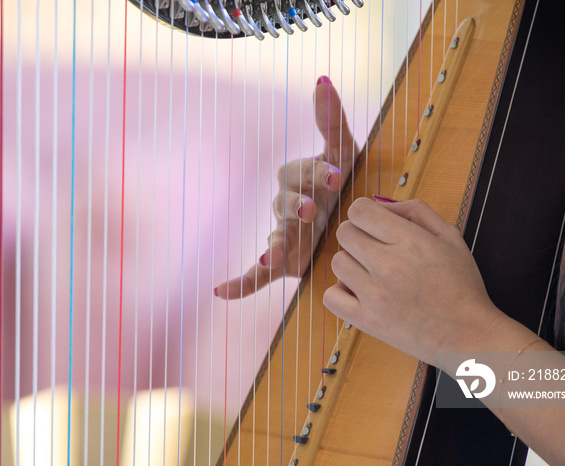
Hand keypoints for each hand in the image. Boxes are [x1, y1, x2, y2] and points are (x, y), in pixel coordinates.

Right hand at [215, 77, 357, 298]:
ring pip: (275, 236)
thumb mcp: (343, 150)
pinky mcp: (281, 260)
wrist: (340, 219)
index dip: (318, 173)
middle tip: (311, 210)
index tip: (336, 174)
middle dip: (297, 206)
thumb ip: (331, 119)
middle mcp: (286, 204)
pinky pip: (257, 274)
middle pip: (286, 203)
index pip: (304, 172)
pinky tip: (221, 291)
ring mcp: (282, 232)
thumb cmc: (339, 181)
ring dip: (274, 245)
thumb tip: (321, 78)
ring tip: (272, 256)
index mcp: (299, 178)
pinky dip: (241, 283)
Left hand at [324, 198, 503, 364]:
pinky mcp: (366, 321)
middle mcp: (388, 265)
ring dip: (351, 263)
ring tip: (372, 273)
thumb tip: (382, 205)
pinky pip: (330, 297)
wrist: (468, 335)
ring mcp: (373, 295)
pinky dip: (340, 292)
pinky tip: (360, 292)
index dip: (365, 213)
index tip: (375, 225)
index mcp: (409, 241)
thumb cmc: (462, 285)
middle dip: (358, 235)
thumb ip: (416, 211)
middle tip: (376, 249)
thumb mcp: (450, 237)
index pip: (359, 210)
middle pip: (344, 233)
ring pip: (337, 263)